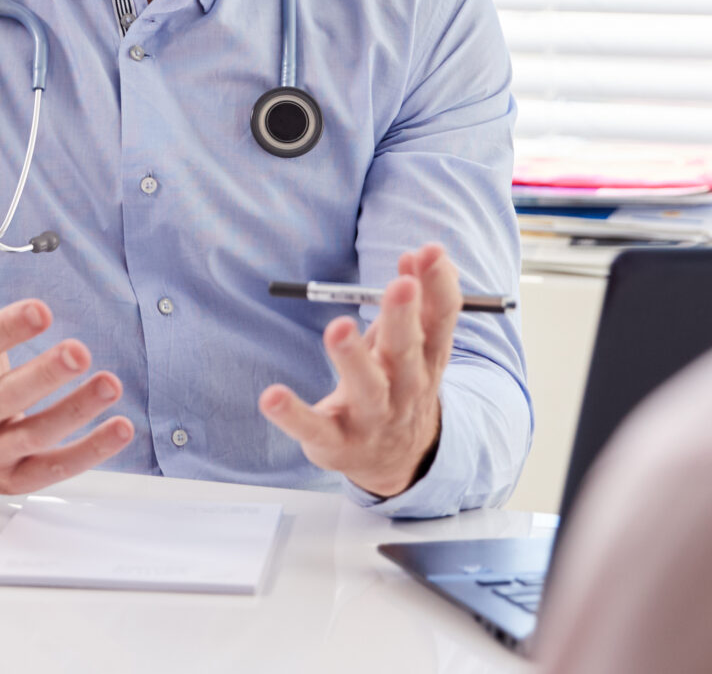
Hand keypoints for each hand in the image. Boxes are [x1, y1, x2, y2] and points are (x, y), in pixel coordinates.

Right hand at [0, 228, 133, 490]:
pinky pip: (53, 468)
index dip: (7, 330)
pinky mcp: (14, 477)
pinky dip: (90, 451)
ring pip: (34, 434)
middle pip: (5, 398)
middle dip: (43, 376)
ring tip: (110, 384)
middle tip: (80, 352)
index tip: (41, 310)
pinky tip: (121, 428)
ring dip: (75, 411)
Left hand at [258, 243, 460, 498]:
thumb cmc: (399, 385)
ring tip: (338, 327)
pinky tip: (272, 396)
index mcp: (426, 359)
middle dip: (403, 317)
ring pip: (367, 388)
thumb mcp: (414, 346)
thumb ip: (416, 303)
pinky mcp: (336, 443)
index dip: (439, 286)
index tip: (432, 252)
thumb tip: (414, 254)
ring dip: (353, 358)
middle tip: (401, 285)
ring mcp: (372, 418)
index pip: (440, 320)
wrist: (398, 460)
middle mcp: (405, 389)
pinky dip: (293, 414)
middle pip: (406, 350)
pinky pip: (313, 427)